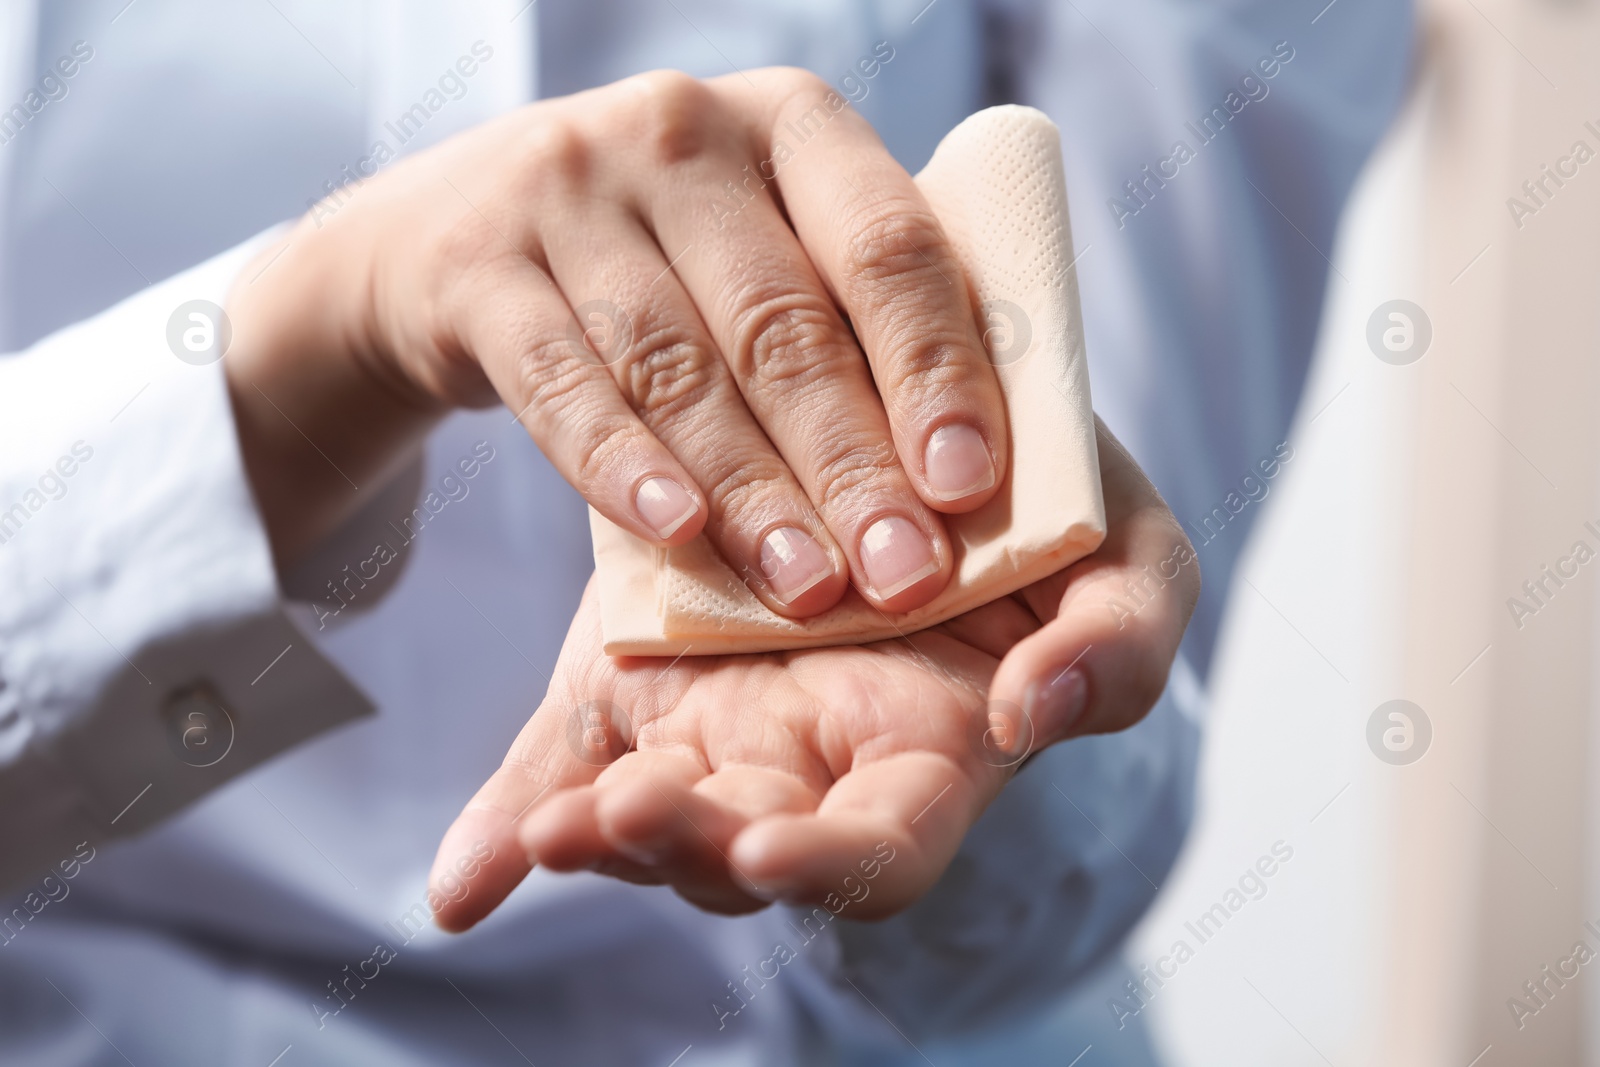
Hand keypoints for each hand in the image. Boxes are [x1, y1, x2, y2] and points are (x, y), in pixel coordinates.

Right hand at [225, 67, 1007, 616]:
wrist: (459, 236)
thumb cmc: (671, 262)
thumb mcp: (769, 245)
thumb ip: (853, 321)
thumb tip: (963, 482)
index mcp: (794, 126)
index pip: (886, 245)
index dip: (934, 370)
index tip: (968, 488)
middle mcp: (684, 133)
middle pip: (783, 320)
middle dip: (851, 464)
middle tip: (902, 576)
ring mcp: (571, 189)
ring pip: (678, 364)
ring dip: (751, 491)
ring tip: (807, 587)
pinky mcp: (481, 264)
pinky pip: (562, 383)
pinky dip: (622, 466)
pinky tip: (676, 533)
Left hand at [428, 420, 1197, 927]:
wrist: (928, 423)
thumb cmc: (1049, 510)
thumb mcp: (1127, 563)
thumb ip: (1118, 647)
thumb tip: (1028, 713)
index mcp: (928, 753)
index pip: (881, 848)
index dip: (829, 862)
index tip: (769, 843)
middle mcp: (814, 758)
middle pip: (741, 848)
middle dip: (682, 847)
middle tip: (625, 810)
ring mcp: (720, 723)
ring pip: (644, 811)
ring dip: (585, 830)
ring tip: (543, 829)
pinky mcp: (639, 675)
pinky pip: (571, 756)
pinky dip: (517, 808)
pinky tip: (461, 879)